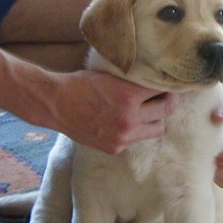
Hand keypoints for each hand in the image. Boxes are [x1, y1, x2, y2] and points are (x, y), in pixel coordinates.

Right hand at [47, 70, 177, 153]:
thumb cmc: (81, 83)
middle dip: (168, 101)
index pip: (164, 91)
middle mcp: (129, 119)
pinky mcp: (115, 148)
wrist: (55, 103)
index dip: (167, 85)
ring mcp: (122, 136)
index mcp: (129, 95)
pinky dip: (135, 130)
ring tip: (147, 110)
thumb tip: (156, 78)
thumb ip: (134, 80)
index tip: (167, 83)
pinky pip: (136, 139)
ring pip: (156, 129)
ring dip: (155, 118)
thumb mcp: (111, 74)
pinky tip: (126, 121)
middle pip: (167, 111)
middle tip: (164, 95)